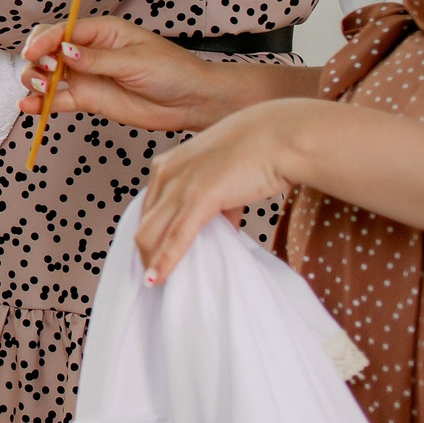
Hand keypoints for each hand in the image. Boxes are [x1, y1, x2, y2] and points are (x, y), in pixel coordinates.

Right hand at [18, 14, 237, 133]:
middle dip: (37, 59)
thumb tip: (64, 51)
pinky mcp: (88, 100)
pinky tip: (29, 107)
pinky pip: (58, 100)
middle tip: (45, 74)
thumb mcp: (135, 60)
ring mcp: (86, 76)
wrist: (192, 101)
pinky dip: (41, 103)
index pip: (62, 30)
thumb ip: (97, 59)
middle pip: (47, 50)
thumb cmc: (172, 70)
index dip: (43, 40)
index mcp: (101, 31)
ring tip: (41, 90)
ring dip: (35, 81)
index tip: (33, 53)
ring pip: (47, 75)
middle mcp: (87, 52)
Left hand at [134, 100, 315, 282]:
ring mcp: (180, 185)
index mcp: (168, 164)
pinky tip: (155, 280)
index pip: (148, 207)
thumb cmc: (259, 154)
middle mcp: (166, 173)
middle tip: (151, 276)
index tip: (152, 255)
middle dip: (145, 252)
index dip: (149, 234)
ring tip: (152, 285)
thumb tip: (222, 225)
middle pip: (143, 222)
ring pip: (151, 233)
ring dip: (150, 262)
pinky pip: (176, 237)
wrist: (280, 137)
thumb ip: (217, 199)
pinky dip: (164, 262)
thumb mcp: (224, 175)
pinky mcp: (199, 198)